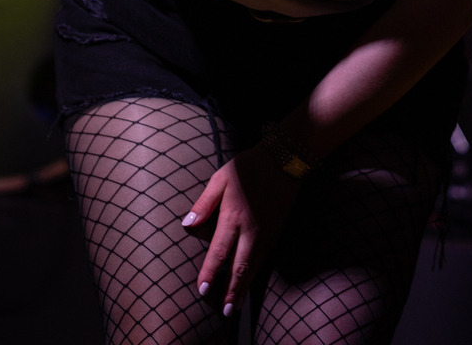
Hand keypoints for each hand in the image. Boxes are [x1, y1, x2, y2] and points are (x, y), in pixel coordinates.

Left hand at [181, 145, 302, 315]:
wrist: (284, 160)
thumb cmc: (248, 166)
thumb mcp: (221, 178)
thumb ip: (204, 203)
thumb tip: (187, 224)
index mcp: (233, 216)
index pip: (219, 252)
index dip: (210, 272)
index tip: (201, 290)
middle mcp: (250, 230)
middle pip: (239, 266)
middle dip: (231, 290)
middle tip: (225, 311)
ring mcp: (265, 232)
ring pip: (254, 266)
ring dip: (244, 286)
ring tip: (236, 304)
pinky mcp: (275, 230)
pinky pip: (263, 257)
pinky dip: (256, 273)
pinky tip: (250, 279)